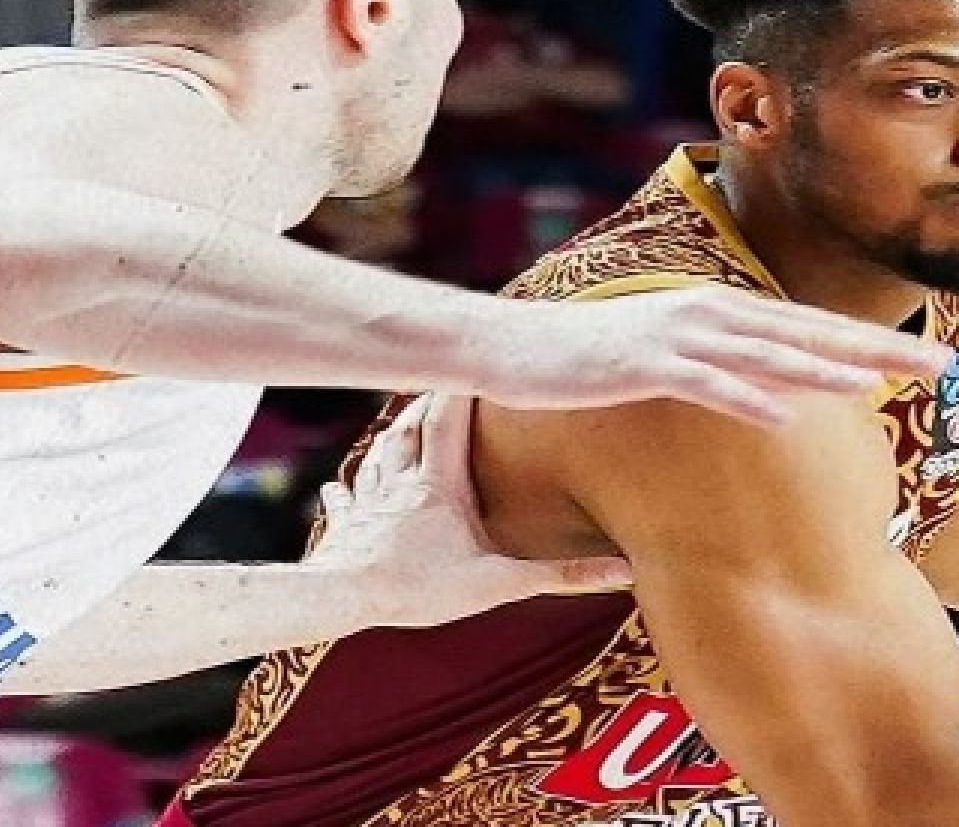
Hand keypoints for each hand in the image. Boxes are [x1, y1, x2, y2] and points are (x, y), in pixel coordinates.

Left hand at [309, 394, 632, 628]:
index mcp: (441, 486)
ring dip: (391, 435)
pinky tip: (336, 485)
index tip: (468, 358)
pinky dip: (343, 488)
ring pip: (378, 455)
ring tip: (400, 421)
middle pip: (411, 429)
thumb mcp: (499, 585)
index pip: (450, 423)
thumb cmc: (419, 590)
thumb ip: (561, 575)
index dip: (458, 390)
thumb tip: (622, 571)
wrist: (345, 601)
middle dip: (425, 404)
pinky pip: (343, 499)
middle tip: (437, 384)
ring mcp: (370, 503)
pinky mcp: (346, 528)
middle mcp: (403, 483)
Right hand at [484, 286, 952, 427]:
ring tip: (877, 384)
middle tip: (940, 365)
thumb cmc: (598, 358)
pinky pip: (703, 383)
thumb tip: (784, 394)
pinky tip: (783, 416)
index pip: (815, 328)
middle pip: (810, 332)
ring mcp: (678, 335)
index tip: (934, 361)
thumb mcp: (674, 356)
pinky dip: (745, 397)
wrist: (515, 345)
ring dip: (822, 368)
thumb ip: (730, 366)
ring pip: (766, 352)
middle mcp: (712, 313)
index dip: (877, 342)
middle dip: (878, 348)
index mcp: (725, 311)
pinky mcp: (643, 363)